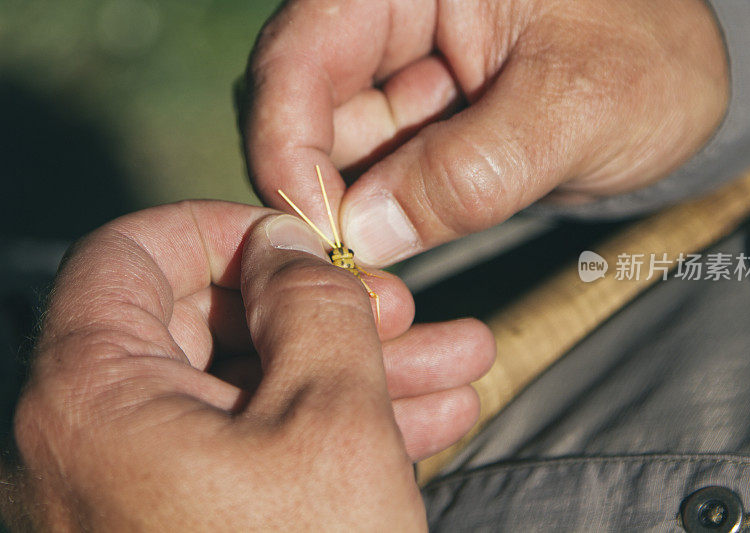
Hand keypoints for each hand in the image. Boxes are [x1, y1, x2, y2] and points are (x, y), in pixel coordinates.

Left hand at [4, 201, 492, 529]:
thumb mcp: (331, 416)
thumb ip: (312, 301)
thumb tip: (284, 243)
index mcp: (94, 395)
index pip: (133, 252)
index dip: (226, 228)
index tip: (305, 239)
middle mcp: (95, 442)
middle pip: (211, 326)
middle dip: (323, 310)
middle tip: (408, 310)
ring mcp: (143, 491)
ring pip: (253, 393)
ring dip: (356, 371)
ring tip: (457, 362)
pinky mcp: (191, 529)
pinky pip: (259, 454)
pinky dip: (336, 430)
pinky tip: (430, 418)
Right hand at [242, 0, 728, 265]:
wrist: (686, 92)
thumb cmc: (652, 63)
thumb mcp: (575, 108)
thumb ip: (470, 171)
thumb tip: (365, 234)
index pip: (304, 49)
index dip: (289, 139)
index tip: (313, 228)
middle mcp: (392, 15)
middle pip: (304, 101)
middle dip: (323, 188)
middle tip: (351, 269)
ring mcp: (400, 72)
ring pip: (337, 148)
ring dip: (358, 212)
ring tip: (391, 266)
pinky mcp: (418, 124)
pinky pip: (376, 176)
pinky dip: (385, 219)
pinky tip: (408, 245)